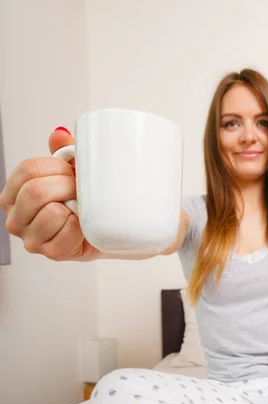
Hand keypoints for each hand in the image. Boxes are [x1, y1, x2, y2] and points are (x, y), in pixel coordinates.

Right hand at [0, 127, 99, 261]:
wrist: (102, 232)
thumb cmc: (82, 203)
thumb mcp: (71, 173)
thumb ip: (63, 153)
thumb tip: (59, 135)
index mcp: (14, 194)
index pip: (27, 170)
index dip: (55, 167)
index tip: (71, 172)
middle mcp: (16, 218)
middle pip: (36, 191)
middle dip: (66, 186)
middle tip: (80, 191)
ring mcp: (31, 238)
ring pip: (51, 212)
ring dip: (74, 207)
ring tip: (80, 209)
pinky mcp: (50, 253)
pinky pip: (67, 231)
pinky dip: (81, 225)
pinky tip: (82, 227)